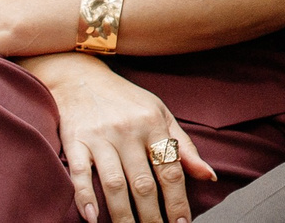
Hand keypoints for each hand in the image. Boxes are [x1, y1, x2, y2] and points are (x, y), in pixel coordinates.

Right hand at [22, 52, 215, 222]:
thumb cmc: (126, 100)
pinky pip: (80, 173)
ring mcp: (100, 136)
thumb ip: (184, 146)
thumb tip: (209, 176)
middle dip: (152, 216)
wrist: (80, 76)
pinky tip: (92, 218)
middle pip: (143, 183)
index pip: (170, 169)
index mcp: (153, 124)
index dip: (178, 200)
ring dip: (123, 215)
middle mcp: (128, 130)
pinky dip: (85, 198)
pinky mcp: (75, 140)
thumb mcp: (160, 114)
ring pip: (115, 184)